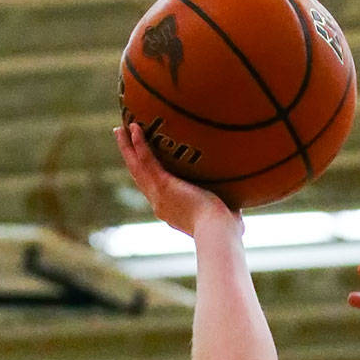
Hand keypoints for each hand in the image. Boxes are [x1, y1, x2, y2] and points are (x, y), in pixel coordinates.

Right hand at [114, 121, 237, 239]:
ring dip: (127, 147)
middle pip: (139, 177)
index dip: (146, 175)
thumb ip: (226, 212)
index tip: (141, 162)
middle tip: (122, 139)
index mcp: (172, 211)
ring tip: (120, 129)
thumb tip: (239, 213)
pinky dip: (140, 144)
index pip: (154, 190)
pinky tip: (135, 128)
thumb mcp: (224, 218)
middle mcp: (160, 204)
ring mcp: (159, 195)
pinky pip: (147, 161)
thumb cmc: (226, 230)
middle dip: (130, 157)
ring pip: (137, 167)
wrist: (219, 232)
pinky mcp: (163, 186)